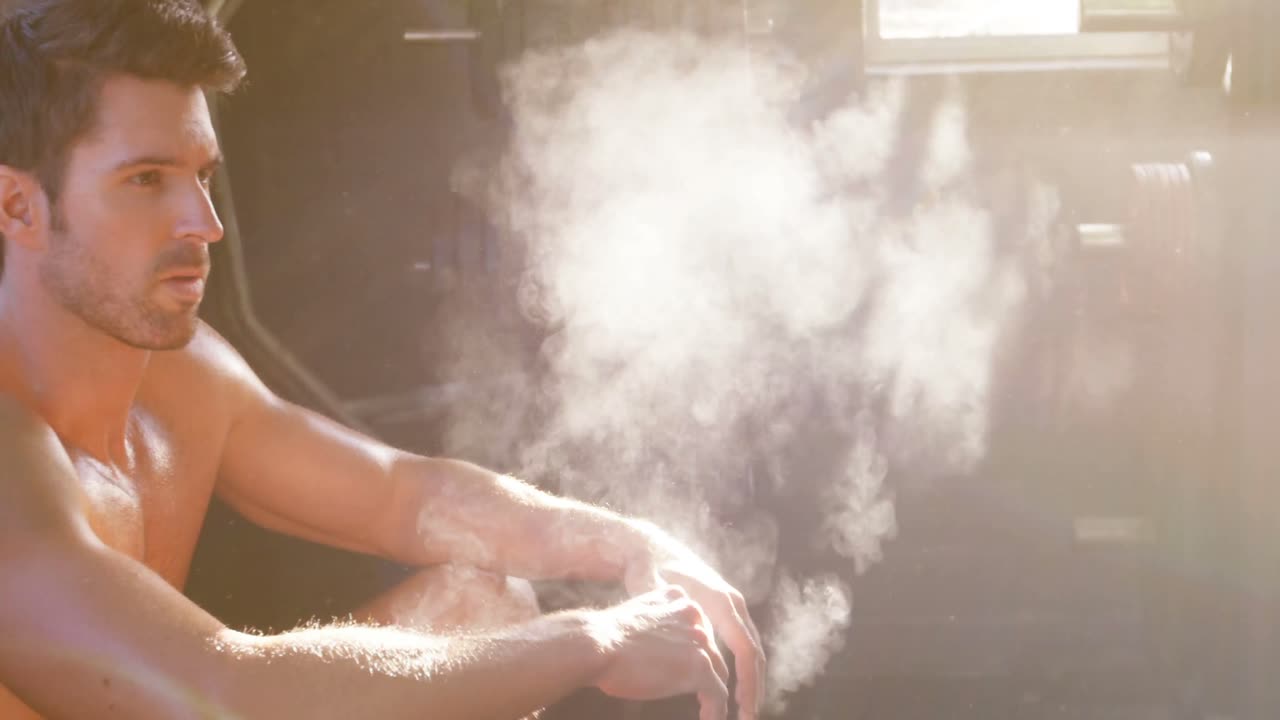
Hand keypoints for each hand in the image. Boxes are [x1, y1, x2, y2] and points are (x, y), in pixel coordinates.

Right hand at [590, 586, 731, 719]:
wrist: (596, 645)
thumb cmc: (604, 638)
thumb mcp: (636, 618)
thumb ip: (656, 624)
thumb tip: (659, 648)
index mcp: (677, 599)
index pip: (697, 628)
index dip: (694, 652)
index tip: (687, 669)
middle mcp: (693, 614)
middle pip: (711, 650)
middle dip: (707, 674)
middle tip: (701, 695)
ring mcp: (698, 640)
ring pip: (718, 673)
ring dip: (714, 696)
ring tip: (708, 712)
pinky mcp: (699, 666)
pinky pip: (717, 694)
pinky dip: (715, 711)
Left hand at [622, 521, 765, 719]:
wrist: (649, 548)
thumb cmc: (648, 569)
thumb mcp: (653, 589)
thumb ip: (667, 611)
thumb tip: (683, 636)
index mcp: (719, 600)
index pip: (744, 648)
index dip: (747, 681)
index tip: (743, 708)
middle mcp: (732, 602)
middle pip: (754, 651)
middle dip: (754, 687)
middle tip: (749, 718)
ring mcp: (732, 606)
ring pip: (751, 649)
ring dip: (751, 681)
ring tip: (745, 711)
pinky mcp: (725, 612)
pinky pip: (741, 643)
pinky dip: (743, 668)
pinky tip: (735, 691)